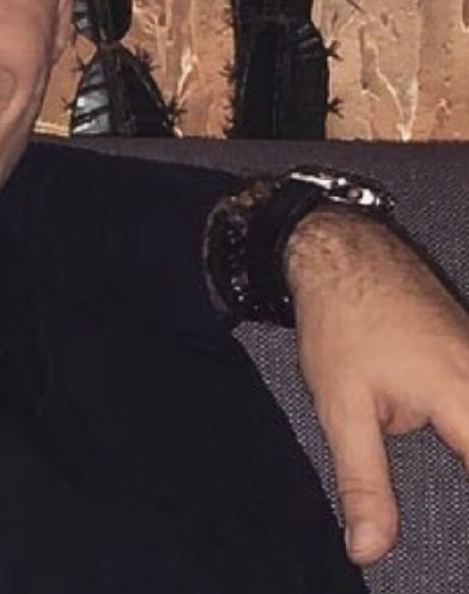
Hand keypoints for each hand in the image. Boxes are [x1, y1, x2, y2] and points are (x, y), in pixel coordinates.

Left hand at [286, 209, 468, 565]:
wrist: (341, 248)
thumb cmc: (339, 320)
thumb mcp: (341, 408)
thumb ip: (363, 481)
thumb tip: (369, 546)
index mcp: (463, 398)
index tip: (462, 541)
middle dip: (462, 454)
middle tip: (431, 451)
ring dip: (462, 432)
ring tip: (431, 438)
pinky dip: (464, 414)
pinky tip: (440, 416)